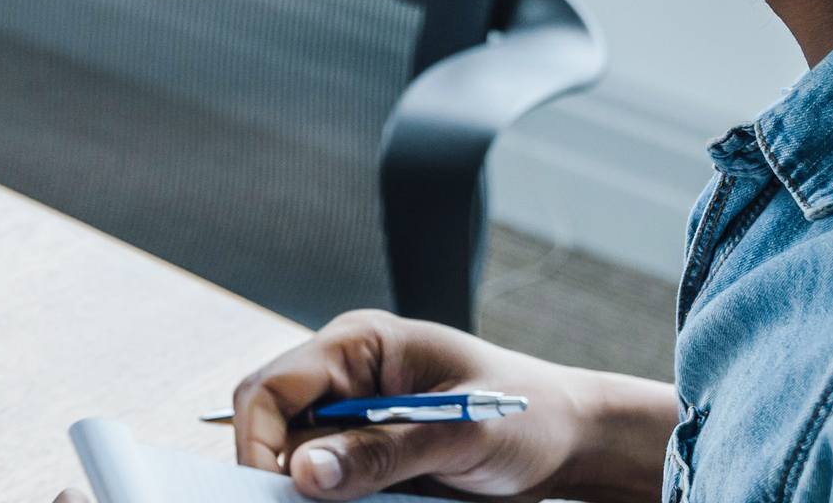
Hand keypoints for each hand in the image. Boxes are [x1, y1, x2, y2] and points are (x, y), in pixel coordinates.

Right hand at [230, 310, 677, 502]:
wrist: (574, 442)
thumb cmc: (530, 417)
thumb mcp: (460, 436)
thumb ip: (382, 453)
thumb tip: (304, 475)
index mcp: (359, 345)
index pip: (270, 389)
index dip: (258, 444)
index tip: (278, 494)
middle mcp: (346, 376)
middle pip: (273, 427)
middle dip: (285, 473)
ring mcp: (355, 415)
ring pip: (298, 460)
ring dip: (317, 491)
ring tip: (364, 502)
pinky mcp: (369, 451)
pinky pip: (330, 479)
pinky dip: (338, 499)